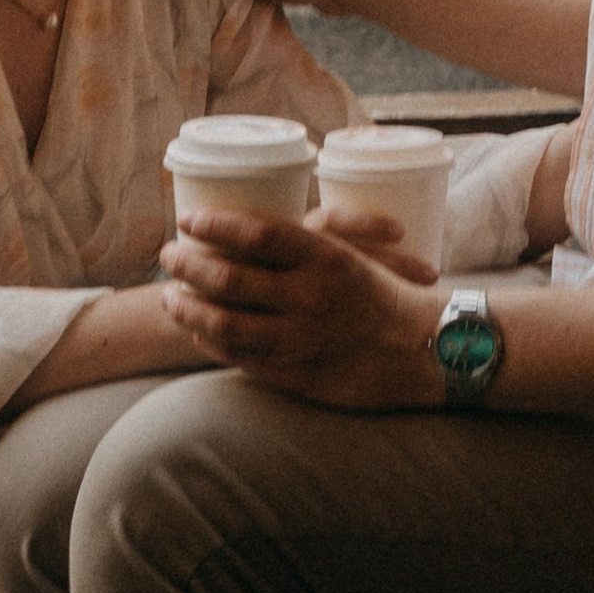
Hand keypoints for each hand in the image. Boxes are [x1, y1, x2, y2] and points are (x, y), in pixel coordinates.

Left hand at [160, 205, 442, 409]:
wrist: (426, 351)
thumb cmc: (387, 296)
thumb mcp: (350, 257)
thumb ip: (303, 245)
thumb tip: (245, 231)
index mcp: (327, 257)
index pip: (258, 232)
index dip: (216, 224)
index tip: (187, 218)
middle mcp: (311, 296)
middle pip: (230, 277)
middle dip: (188, 265)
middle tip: (167, 255)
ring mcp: (301, 339)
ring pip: (225, 323)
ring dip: (188, 308)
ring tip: (169, 297)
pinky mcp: (297, 375)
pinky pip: (241, 359)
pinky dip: (211, 343)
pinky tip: (198, 332)